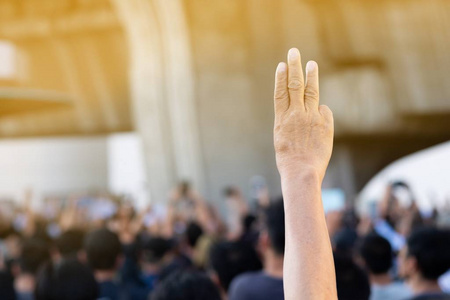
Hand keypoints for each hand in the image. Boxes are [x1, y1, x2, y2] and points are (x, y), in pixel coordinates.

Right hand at [273, 48, 332, 179]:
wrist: (301, 172)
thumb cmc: (289, 160)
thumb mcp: (282, 139)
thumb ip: (292, 122)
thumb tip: (308, 109)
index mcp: (281, 119)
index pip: (280, 92)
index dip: (281, 78)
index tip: (282, 65)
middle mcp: (295, 114)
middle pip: (295, 85)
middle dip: (294, 66)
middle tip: (294, 52)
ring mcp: (311, 117)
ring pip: (311, 91)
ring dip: (311, 75)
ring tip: (311, 63)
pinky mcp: (325, 124)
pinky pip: (324, 112)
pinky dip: (321, 111)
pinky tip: (319, 117)